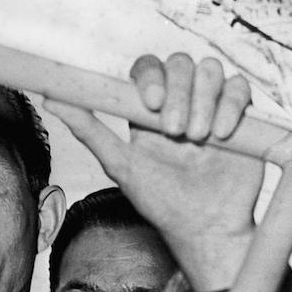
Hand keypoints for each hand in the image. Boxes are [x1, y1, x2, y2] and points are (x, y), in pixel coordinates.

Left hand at [45, 53, 263, 291]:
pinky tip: (221, 134)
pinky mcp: (241, 115)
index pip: (148, 68)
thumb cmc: (161, 203)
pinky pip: (240, 88)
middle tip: (177, 133)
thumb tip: (50, 98)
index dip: (150, 76)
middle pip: (180, 63)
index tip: (152, 103)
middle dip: (179, 93)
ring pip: (210, 69)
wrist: (206, 228)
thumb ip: (89, 130)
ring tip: (199, 138)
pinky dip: (231, 105)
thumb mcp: (121, 166)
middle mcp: (181, 101)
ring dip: (204, 99)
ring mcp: (212, 106)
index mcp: (149, 110)